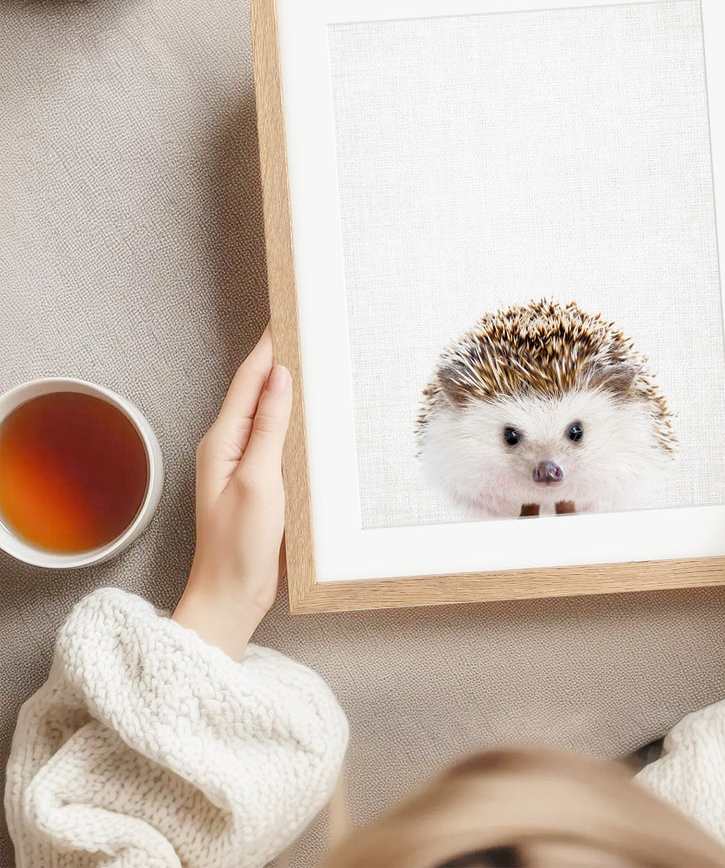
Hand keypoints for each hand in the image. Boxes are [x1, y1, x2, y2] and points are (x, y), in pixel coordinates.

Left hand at [172, 327, 292, 658]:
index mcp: (222, 441)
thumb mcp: (259, 480)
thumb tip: (279, 377)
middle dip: (279, 358)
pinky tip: (311, 413)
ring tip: (313, 359)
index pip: (249, 380)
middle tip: (306, 329)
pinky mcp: (260, 481)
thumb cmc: (239, 546)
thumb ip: (269, 427)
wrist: (231, 596)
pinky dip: (293, 418)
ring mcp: (244, 464)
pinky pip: (276, 438)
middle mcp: (229, 447)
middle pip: (257, 390)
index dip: (268, 346)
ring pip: (268, 412)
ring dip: (287, 386)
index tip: (287, 317)